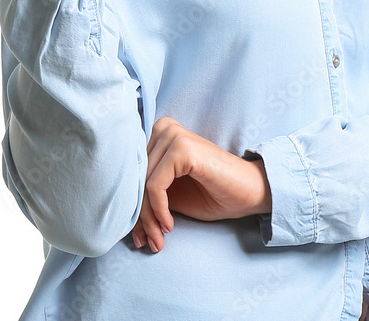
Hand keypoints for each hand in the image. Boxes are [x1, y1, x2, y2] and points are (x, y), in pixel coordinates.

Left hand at [131, 117, 271, 252]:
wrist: (249, 192)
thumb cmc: (212, 193)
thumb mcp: (172, 195)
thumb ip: (148, 195)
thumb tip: (119, 216)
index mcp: (159, 134)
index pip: (132, 172)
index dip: (132, 206)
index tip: (138, 235)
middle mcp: (164, 128)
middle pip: (135, 178)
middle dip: (139, 216)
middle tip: (148, 242)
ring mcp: (174, 135)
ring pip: (142, 184)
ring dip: (148, 218)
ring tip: (159, 239)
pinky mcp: (183, 148)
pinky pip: (155, 185)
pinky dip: (158, 210)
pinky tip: (169, 225)